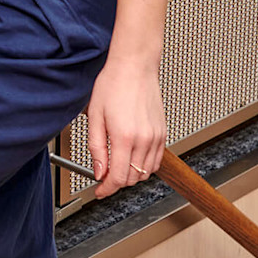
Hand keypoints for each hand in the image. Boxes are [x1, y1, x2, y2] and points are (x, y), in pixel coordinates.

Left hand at [84, 56, 167, 197]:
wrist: (134, 66)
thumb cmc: (113, 84)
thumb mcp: (95, 116)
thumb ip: (96, 148)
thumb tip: (98, 172)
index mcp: (124, 137)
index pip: (118, 178)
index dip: (106, 189)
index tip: (99, 191)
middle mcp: (144, 139)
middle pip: (133, 179)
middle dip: (117, 182)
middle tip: (103, 176)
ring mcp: (156, 137)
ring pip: (146, 172)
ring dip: (131, 175)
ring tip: (116, 166)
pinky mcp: (162, 133)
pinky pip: (156, 161)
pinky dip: (143, 165)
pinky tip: (131, 157)